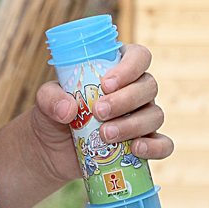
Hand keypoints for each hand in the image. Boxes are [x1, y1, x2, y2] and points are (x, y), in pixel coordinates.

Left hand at [29, 43, 173, 184]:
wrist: (51, 150)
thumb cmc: (54, 114)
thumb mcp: (45, 101)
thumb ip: (51, 98)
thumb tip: (69, 109)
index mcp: (118, 70)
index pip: (139, 57)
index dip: (129, 67)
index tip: (106, 83)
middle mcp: (136, 91)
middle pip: (149, 86)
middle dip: (126, 99)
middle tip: (98, 111)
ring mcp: (142, 118)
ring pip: (155, 115)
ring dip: (133, 125)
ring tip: (105, 135)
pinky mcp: (143, 144)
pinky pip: (163, 145)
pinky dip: (155, 147)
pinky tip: (136, 150)